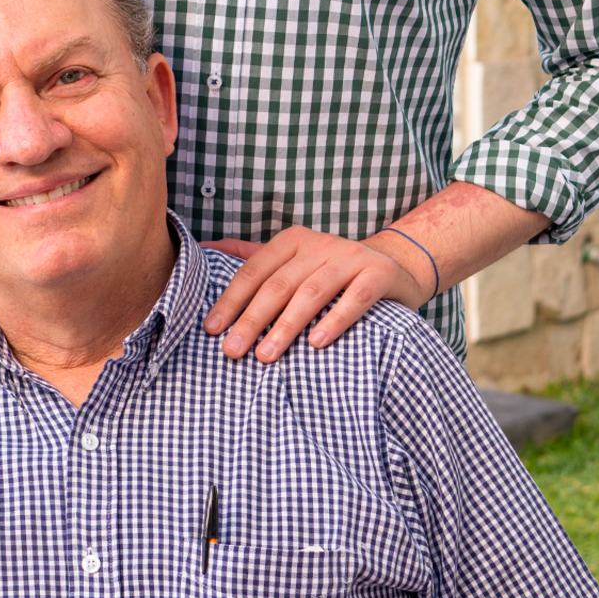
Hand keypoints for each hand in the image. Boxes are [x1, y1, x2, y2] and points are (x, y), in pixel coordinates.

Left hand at [202, 226, 428, 361]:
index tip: (211, 330)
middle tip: (232, 351)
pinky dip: (335, 320)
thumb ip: (250, 257)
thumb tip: (202, 250)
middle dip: (252, 319)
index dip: (230, 300)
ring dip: (286, 326)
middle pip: (278, 285)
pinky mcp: (379, 274)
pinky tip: (317, 344)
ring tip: (266, 356)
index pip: (253, 271)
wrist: (396, 266)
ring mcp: (350, 257)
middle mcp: (319, 244)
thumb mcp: (293, 259)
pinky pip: (354, 298)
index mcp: (292, 241)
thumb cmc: (332, 272)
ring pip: (311, 292)